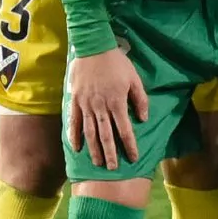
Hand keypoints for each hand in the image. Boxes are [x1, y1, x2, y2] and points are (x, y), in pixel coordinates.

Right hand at [68, 47, 147, 171]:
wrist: (93, 49)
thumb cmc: (117, 63)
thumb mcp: (135, 79)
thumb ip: (140, 99)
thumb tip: (143, 118)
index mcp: (117, 103)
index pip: (125, 130)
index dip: (130, 145)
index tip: (134, 158)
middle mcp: (100, 108)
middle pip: (106, 136)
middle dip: (111, 153)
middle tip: (114, 169)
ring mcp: (85, 106)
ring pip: (90, 133)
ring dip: (94, 150)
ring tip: (98, 163)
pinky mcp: (75, 101)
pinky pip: (74, 122)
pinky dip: (75, 136)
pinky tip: (76, 148)